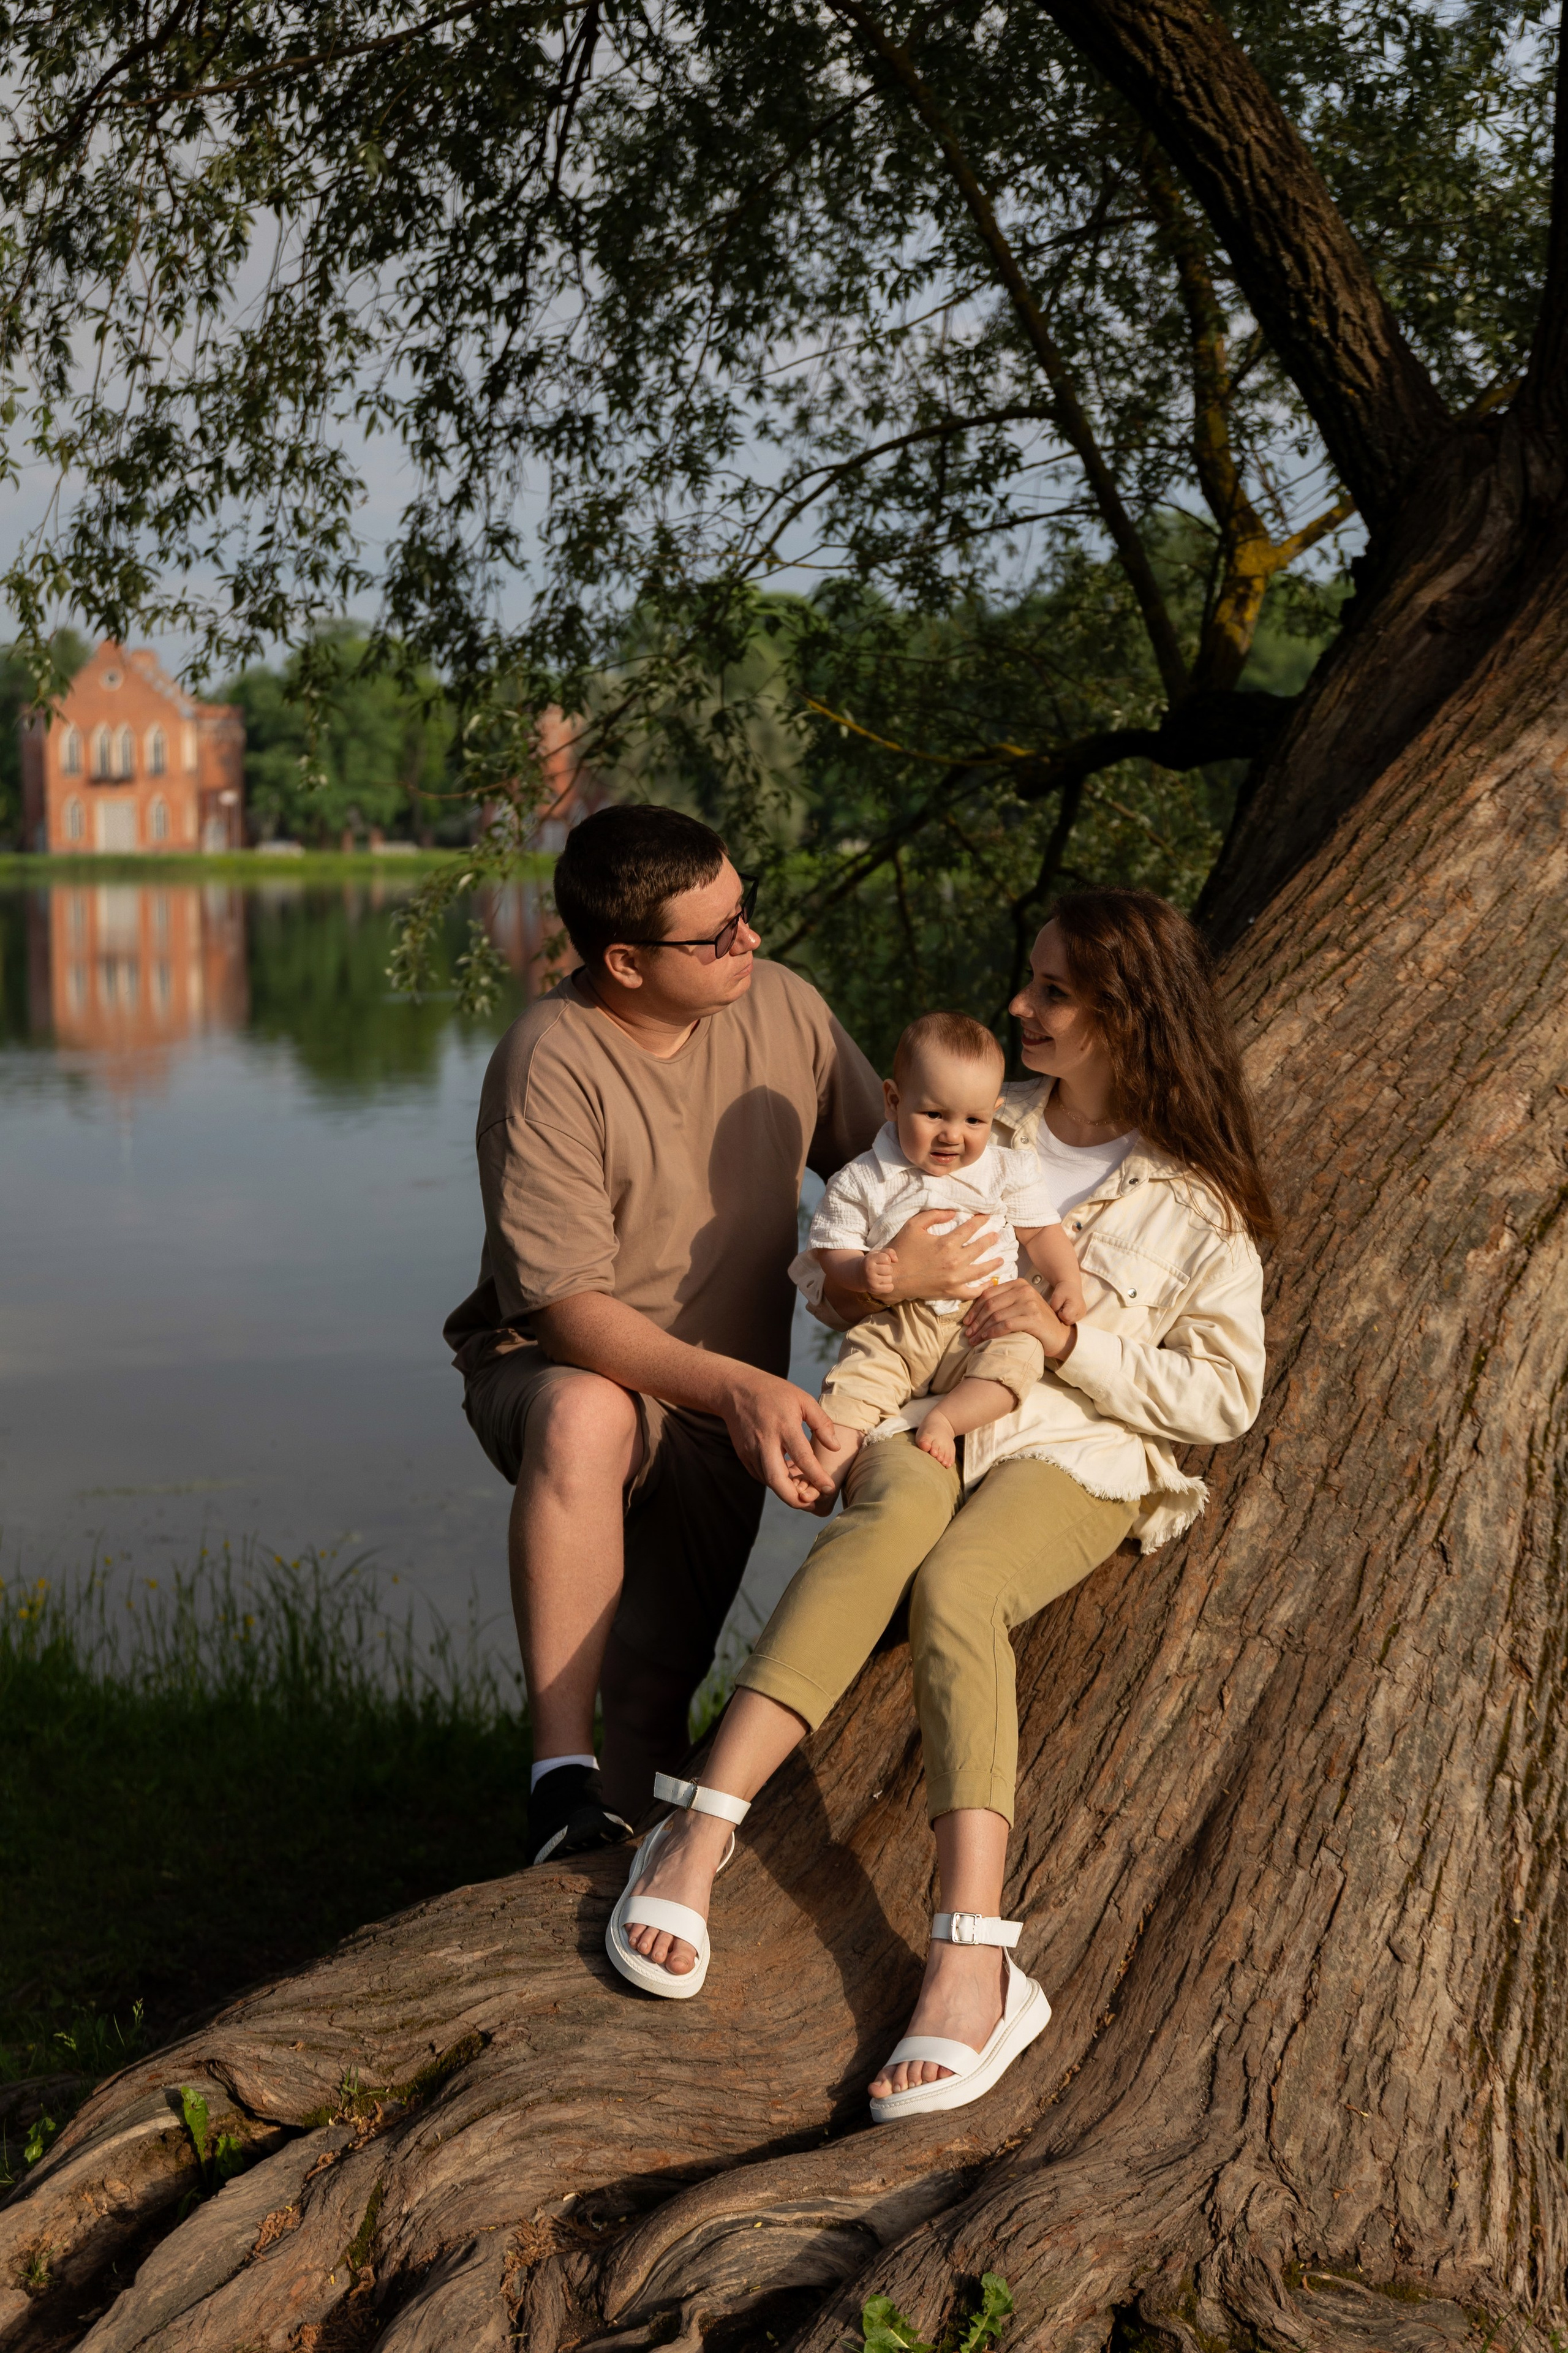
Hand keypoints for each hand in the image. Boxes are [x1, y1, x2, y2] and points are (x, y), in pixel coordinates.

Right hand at [720, 1368, 837, 1505]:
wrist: (736, 1389)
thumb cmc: (775, 1393)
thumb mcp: (803, 1400)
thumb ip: (821, 1423)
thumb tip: (835, 1447)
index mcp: (783, 1425)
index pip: (802, 1457)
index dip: (816, 1476)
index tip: (829, 1488)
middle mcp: (765, 1441)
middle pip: (777, 1479)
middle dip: (794, 1498)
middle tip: (811, 1503)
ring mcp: (751, 1450)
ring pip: (768, 1481)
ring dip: (785, 1492)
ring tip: (804, 1493)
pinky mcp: (744, 1455)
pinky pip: (760, 1475)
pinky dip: (775, 1482)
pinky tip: (788, 1479)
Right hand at [864, 1245, 899, 1296]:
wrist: (859, 1275)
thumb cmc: (873, 1263)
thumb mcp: (879, 1254)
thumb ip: (890, 1252)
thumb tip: (896, 1260)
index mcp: (869, 1259)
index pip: (887, 1259)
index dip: (887, 1260)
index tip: (881, 1261)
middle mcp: (868, 1270)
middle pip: (889, 1270)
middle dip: (888, 1269)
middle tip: (881, 1270)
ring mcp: (870, 1281)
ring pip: (890, 1279)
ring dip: (887, 1278)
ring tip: (880, 1276)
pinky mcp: (874, 1290)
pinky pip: (890, 1288)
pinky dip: (888, 1286)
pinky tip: (882, 1283)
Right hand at [880, 1209, 1003, 1301]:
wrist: (893, 1277)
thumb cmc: (902, 1250)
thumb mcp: (914, 1225)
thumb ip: (934, 1215)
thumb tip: (953, 1212)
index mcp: (946, 1243)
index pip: (970, 1229)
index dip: (980, 1221)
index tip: (988, 1216)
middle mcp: (954, 1261)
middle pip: (980, 1248)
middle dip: (990, 1240)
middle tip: (997, 1235)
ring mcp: (955, 1278)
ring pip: (982, 1271)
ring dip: (994, 1264)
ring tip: (1001, 1259)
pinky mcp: (951, 1292)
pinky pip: (972, 1292)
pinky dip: (982, 1288)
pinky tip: (989, 1283)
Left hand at [962, 1278, 1075, 1363]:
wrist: (1060, 1335)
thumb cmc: (1035, 1322)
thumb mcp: (1019, 1306)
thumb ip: (1003, 1301)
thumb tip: (975, 1308)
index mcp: (1018, 1284)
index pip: (988, 1294)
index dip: (974, 1309)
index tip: (966, 1322)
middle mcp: (1024, 1290)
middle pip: (990, 1304)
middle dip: (976, 1321)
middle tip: (967, 1334)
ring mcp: (1030, 1303)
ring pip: (996, 1315)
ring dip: (981, 1330)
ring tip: (973, 1340)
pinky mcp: (1033, 1318)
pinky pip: (1005, 1325)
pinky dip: (992, 1333)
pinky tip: (986, 1339)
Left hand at [1049, 1280, 1086, 1325]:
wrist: (1071, 1286)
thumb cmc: (1063, 1290)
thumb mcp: (1056, 1297)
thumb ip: (1055, 1309)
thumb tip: (1056, 1319)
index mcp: (1076, 1306)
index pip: (1065, 1317)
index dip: (1059, 1313)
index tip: (1060, 1305)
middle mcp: (1082, 1312)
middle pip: (1067, 1321)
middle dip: (1062, 1315)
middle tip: (1062, 1305)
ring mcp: (1082, 1314)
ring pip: (1069, 1322)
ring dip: (1065, 1316)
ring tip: (1065, 1307)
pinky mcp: (1082, 1315)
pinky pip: (1072, 1320)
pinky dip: (1068, 1316)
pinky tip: (1069, 1309)